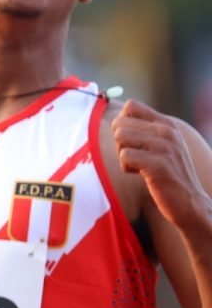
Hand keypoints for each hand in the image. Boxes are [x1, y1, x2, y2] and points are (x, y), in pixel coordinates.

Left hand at [113, 100, 207, 230]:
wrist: (190, 202)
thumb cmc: (169, 173)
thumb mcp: (162, 145)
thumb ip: (146, 130)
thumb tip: (117, 118)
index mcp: (167, 124)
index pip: (131, 105)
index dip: (122, 122)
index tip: (131, 140)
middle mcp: (167, 131)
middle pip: (119, 123)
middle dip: (120, 142)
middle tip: (135, 156)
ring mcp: (164, 147)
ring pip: (120, 137)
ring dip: (123, 155)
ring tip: (139, 165)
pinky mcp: (158, 164)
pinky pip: (124, 156)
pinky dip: (126, 167)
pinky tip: (141, 174)